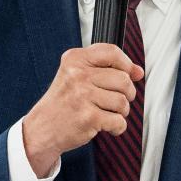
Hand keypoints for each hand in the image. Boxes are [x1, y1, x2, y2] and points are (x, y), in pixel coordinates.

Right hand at [22, 45, 144, 177]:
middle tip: (116, 101)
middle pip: (123, 79)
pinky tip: (106, 126)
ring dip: (121, 112)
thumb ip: (105, 68)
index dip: (127, 64)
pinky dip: (117, 127)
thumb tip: (138, 71)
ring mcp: (83, 96)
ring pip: (123, 101)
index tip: (131, 74)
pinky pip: (119, 121)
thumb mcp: (75, 75)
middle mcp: (78, 75)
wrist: (42, 128)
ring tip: (108, 113)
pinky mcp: (89, 117)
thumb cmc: (62, 103)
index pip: (112, 52)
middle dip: (127, 93)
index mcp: (75, 59)